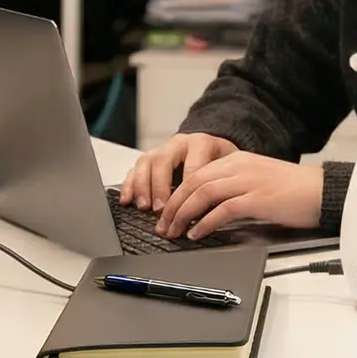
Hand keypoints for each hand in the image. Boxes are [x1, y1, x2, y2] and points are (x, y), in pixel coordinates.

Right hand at [117, 133, 235, 215]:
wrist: (214, 147)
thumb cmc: (222, 162)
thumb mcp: (230, 169)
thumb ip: (223, 185)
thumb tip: (216, 214)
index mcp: (201, 144)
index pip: (192, 166)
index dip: (188, 189)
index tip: (186, 208)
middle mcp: (179, 144)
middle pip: (163, 161)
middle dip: (160, 187)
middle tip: (161, 209)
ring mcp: (161, 150)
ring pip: (145, 163)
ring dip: (142, 187)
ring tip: (144, 207)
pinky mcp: (149, 159)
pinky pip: (134, 169)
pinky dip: (129, 185)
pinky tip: (127, 200)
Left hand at [154, 150, 324, 240]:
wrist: (323, 191)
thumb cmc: (294, 191)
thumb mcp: (258, 180)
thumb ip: (234, 188)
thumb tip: (208, 209)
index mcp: (237, 160)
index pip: (196, 174)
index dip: (176, 194)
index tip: (166, 212)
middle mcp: (239, 166)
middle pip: (193, 183)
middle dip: (173, 206)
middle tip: (162, 226)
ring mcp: (248, 181)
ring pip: (202, 193)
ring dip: (183, 214)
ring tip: (173, 232)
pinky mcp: (258, 198)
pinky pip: (222, 209)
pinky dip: (205, 223)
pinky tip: (196, 234)